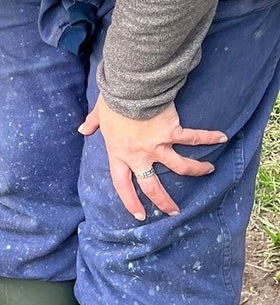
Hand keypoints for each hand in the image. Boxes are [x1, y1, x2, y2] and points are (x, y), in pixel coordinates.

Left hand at [79, 93, 226, 219]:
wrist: (129, 90)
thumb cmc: (113, 102)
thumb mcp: (99, 115)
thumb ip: (92, 124)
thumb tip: (82, 129)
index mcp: (119, 154)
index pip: (123, 185)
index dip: (130, 201)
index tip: (140, 214)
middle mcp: (140, 155)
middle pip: (153, 186)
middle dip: (164, 201)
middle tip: (173, 211)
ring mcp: (158, 146)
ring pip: (180, 166)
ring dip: (196, 170)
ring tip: (208, 170)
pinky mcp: (172, 132)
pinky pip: (193, 138)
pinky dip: (209, 137)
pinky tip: (222, 137)